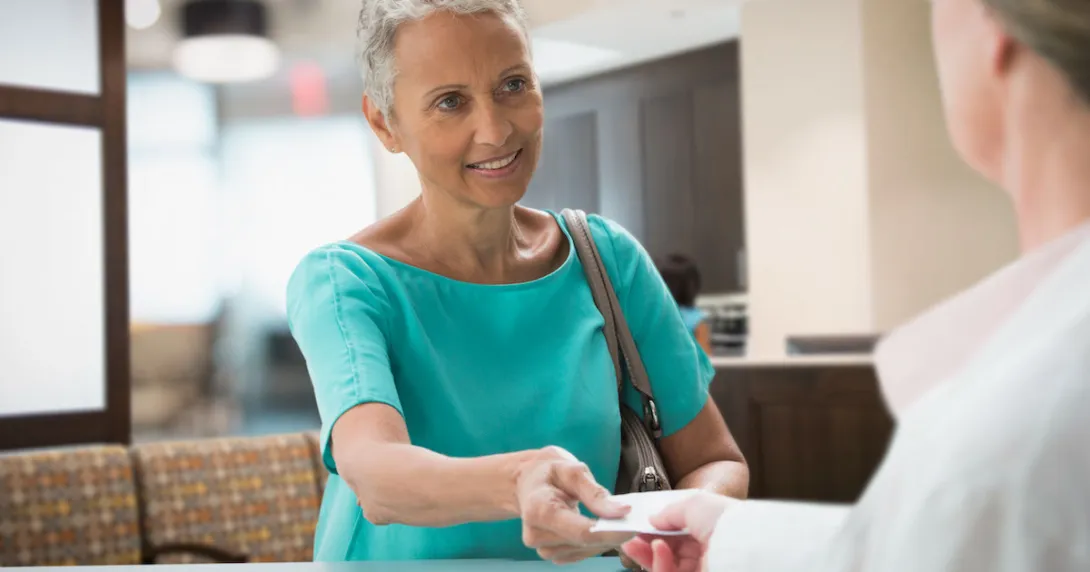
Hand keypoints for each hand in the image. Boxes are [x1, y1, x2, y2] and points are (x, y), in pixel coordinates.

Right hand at [515, 446, 635, 563]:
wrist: (526, 482)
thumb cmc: (549, 472)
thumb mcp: (572, 469)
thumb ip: (596, 493)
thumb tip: (623, 512)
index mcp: (539, 510)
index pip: (582, 532)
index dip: (611, 533)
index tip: (634, 526)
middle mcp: (536, 535)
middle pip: (585, 543)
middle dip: (611, 533)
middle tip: (630, 519)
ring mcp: (542, 548)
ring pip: (586, 551)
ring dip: (604, 538)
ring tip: (612, 519)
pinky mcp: (550, 553)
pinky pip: (581, 553)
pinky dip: (595, 542)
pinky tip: (598, 527)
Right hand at [621, 491, 732, 571]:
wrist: (746, 543)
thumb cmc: (724, 519)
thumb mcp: (694, 503)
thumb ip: (669, 511)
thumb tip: (652, 520)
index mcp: (704, 534)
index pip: (673, 537)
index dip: (653, 533)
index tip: (636, 528)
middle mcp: (701, 555)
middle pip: (664, 555)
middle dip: (643, 548)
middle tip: (627, 540)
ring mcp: (698, 570)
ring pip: (662, 569)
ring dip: (647, 556)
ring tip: (639, 543)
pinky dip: (658, 566)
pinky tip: (659, 551)